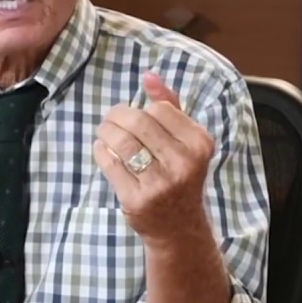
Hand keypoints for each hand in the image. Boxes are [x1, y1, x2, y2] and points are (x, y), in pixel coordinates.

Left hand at [93, 72, 215, 245]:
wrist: (179, 227)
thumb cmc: (180, 174)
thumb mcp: (186, 140)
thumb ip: (171, 105)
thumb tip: (148, 75)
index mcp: (200, 144)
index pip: (159, 110)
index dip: (141, 109)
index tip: (134, 115)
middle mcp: (184, 163)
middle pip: (138, 122)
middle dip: (117, 116)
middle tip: (110, 120)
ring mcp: (161, 183)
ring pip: (121, 141)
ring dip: (106, 131)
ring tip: (104, 132)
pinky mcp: (137, 198)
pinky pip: (110, 163)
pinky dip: (101, 151)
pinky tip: (103, 150)